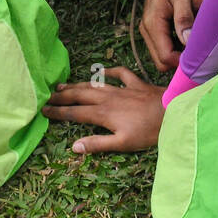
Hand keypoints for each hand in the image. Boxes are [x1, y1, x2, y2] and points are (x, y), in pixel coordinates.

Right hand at [42, 67, 164, 153]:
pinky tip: (101, 71)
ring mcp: (123, 89)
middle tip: (47, 97)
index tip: (43, 111)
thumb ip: (97, 144)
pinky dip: (109, 71)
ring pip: (95, 85)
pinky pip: (120, 73)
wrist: (174, 112)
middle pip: (80, 96)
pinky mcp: (137, 84)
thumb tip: (74, 146)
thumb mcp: (122, 144)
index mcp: (103, 114)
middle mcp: (109, 98)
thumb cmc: (149, 132)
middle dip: (62, 97)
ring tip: (63, 85)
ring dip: (78, 85)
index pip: (74, 113)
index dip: (58, 112)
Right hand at [141, 0, 196, 71]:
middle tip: (201, 56)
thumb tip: (187, 41)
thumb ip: (183, 17)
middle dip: (179, 62)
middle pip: (161, 61)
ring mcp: (149, 29)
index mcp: (153, 23)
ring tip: (197, 47)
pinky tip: (190, 39)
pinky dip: (175, 48)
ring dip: (177, 56)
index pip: (165, 57)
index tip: (201, 59)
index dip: (182, 63)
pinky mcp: (154, 28)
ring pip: (162, 56)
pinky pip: (163, 46)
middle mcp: (147, 29)